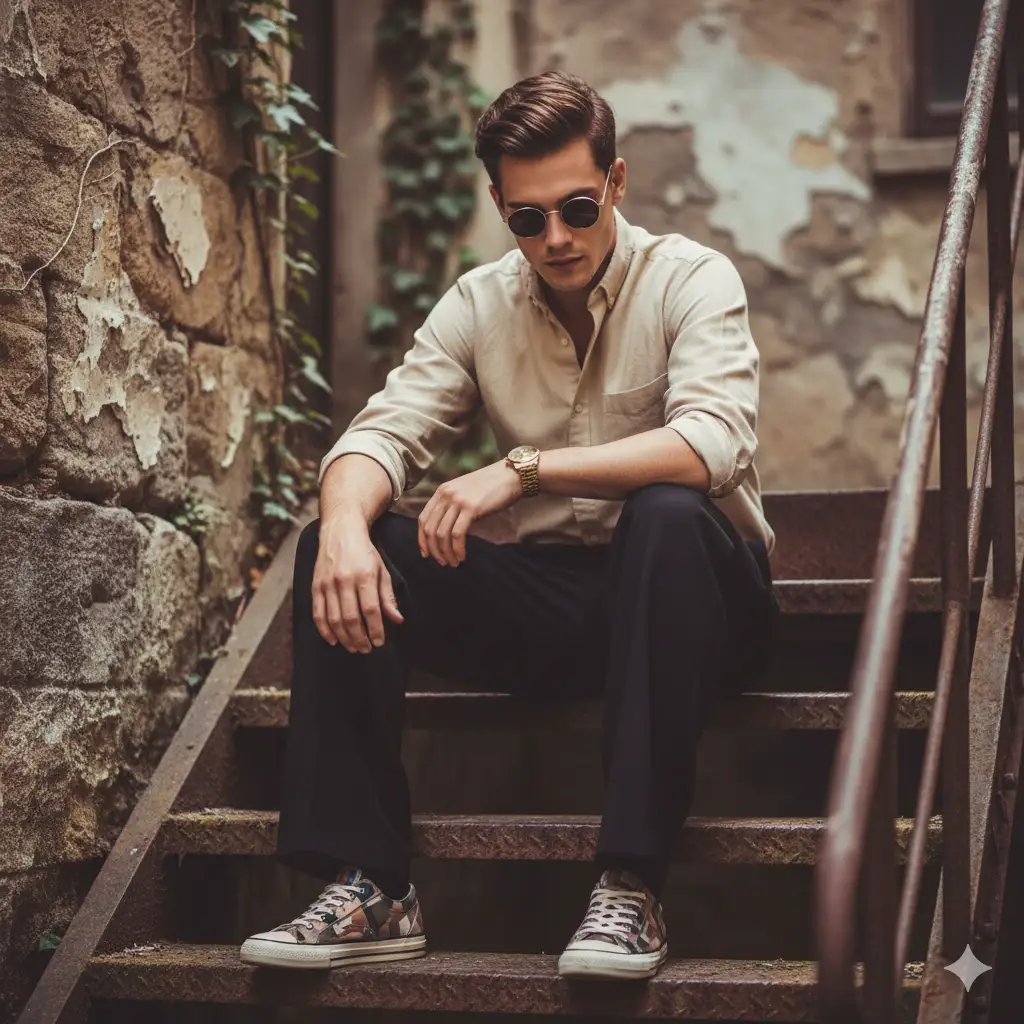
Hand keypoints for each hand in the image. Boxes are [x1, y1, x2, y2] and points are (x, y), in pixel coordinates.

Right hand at [311, 516, 403, 652]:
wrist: (340, 531)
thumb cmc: (364, 552)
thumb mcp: (381, 570)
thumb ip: (387, 597)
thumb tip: (397, 620)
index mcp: (364, 575)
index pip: (371, 610)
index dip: (375, 629)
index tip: (379, 642)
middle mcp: (344, 580)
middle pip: (351, 618)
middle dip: (360, 638)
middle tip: (366, 649)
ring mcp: (327, 584)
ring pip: (334, 619)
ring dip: (344, 638)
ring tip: (354, 647)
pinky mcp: (315, 586)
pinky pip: (318, 614)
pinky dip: (324, 630)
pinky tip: (333, 640)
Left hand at [418, 459, 523, 566]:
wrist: (510, 476)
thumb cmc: (490, 487)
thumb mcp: (464, 492)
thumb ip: (452, 506)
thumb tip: (445, 530)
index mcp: (441, 491)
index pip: (422, 519)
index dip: (422, 540)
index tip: (426, 554)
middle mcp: (446, 495)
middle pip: (430, 529)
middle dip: (434, 550)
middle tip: (442, 562)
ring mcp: (457, 501)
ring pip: (442, 534)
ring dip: (446, 553)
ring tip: (454, 563)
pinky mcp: (470, 508)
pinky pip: (457, 535)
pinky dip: (458, 549)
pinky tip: (462, 556)